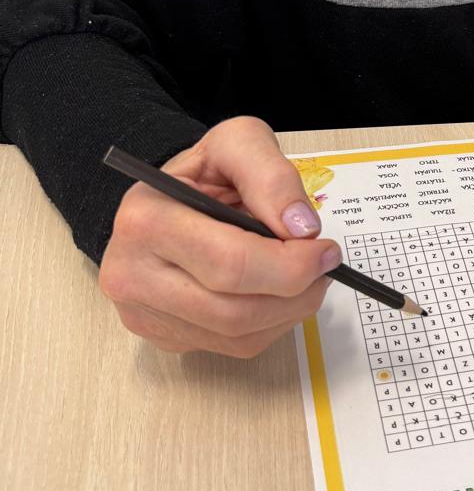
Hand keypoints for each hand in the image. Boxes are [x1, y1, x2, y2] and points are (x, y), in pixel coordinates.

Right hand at [99, 116, 341, 357]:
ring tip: (305, 277)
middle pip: (233, 311)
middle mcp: (133, 274)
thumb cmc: (203, 172)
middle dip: (296, 291)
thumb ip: (271, 175)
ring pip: (237, 336)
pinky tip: (276, 293)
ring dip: (289, 311)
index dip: (290, 264)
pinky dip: (270, 324)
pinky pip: (232, 347)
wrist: (168, 196)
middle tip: (324, 266)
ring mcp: (144, 314)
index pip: (230, 262)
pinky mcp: (163, 338)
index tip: (324, 249)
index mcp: (146, 219)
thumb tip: (301, 228)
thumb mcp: (238, 143)